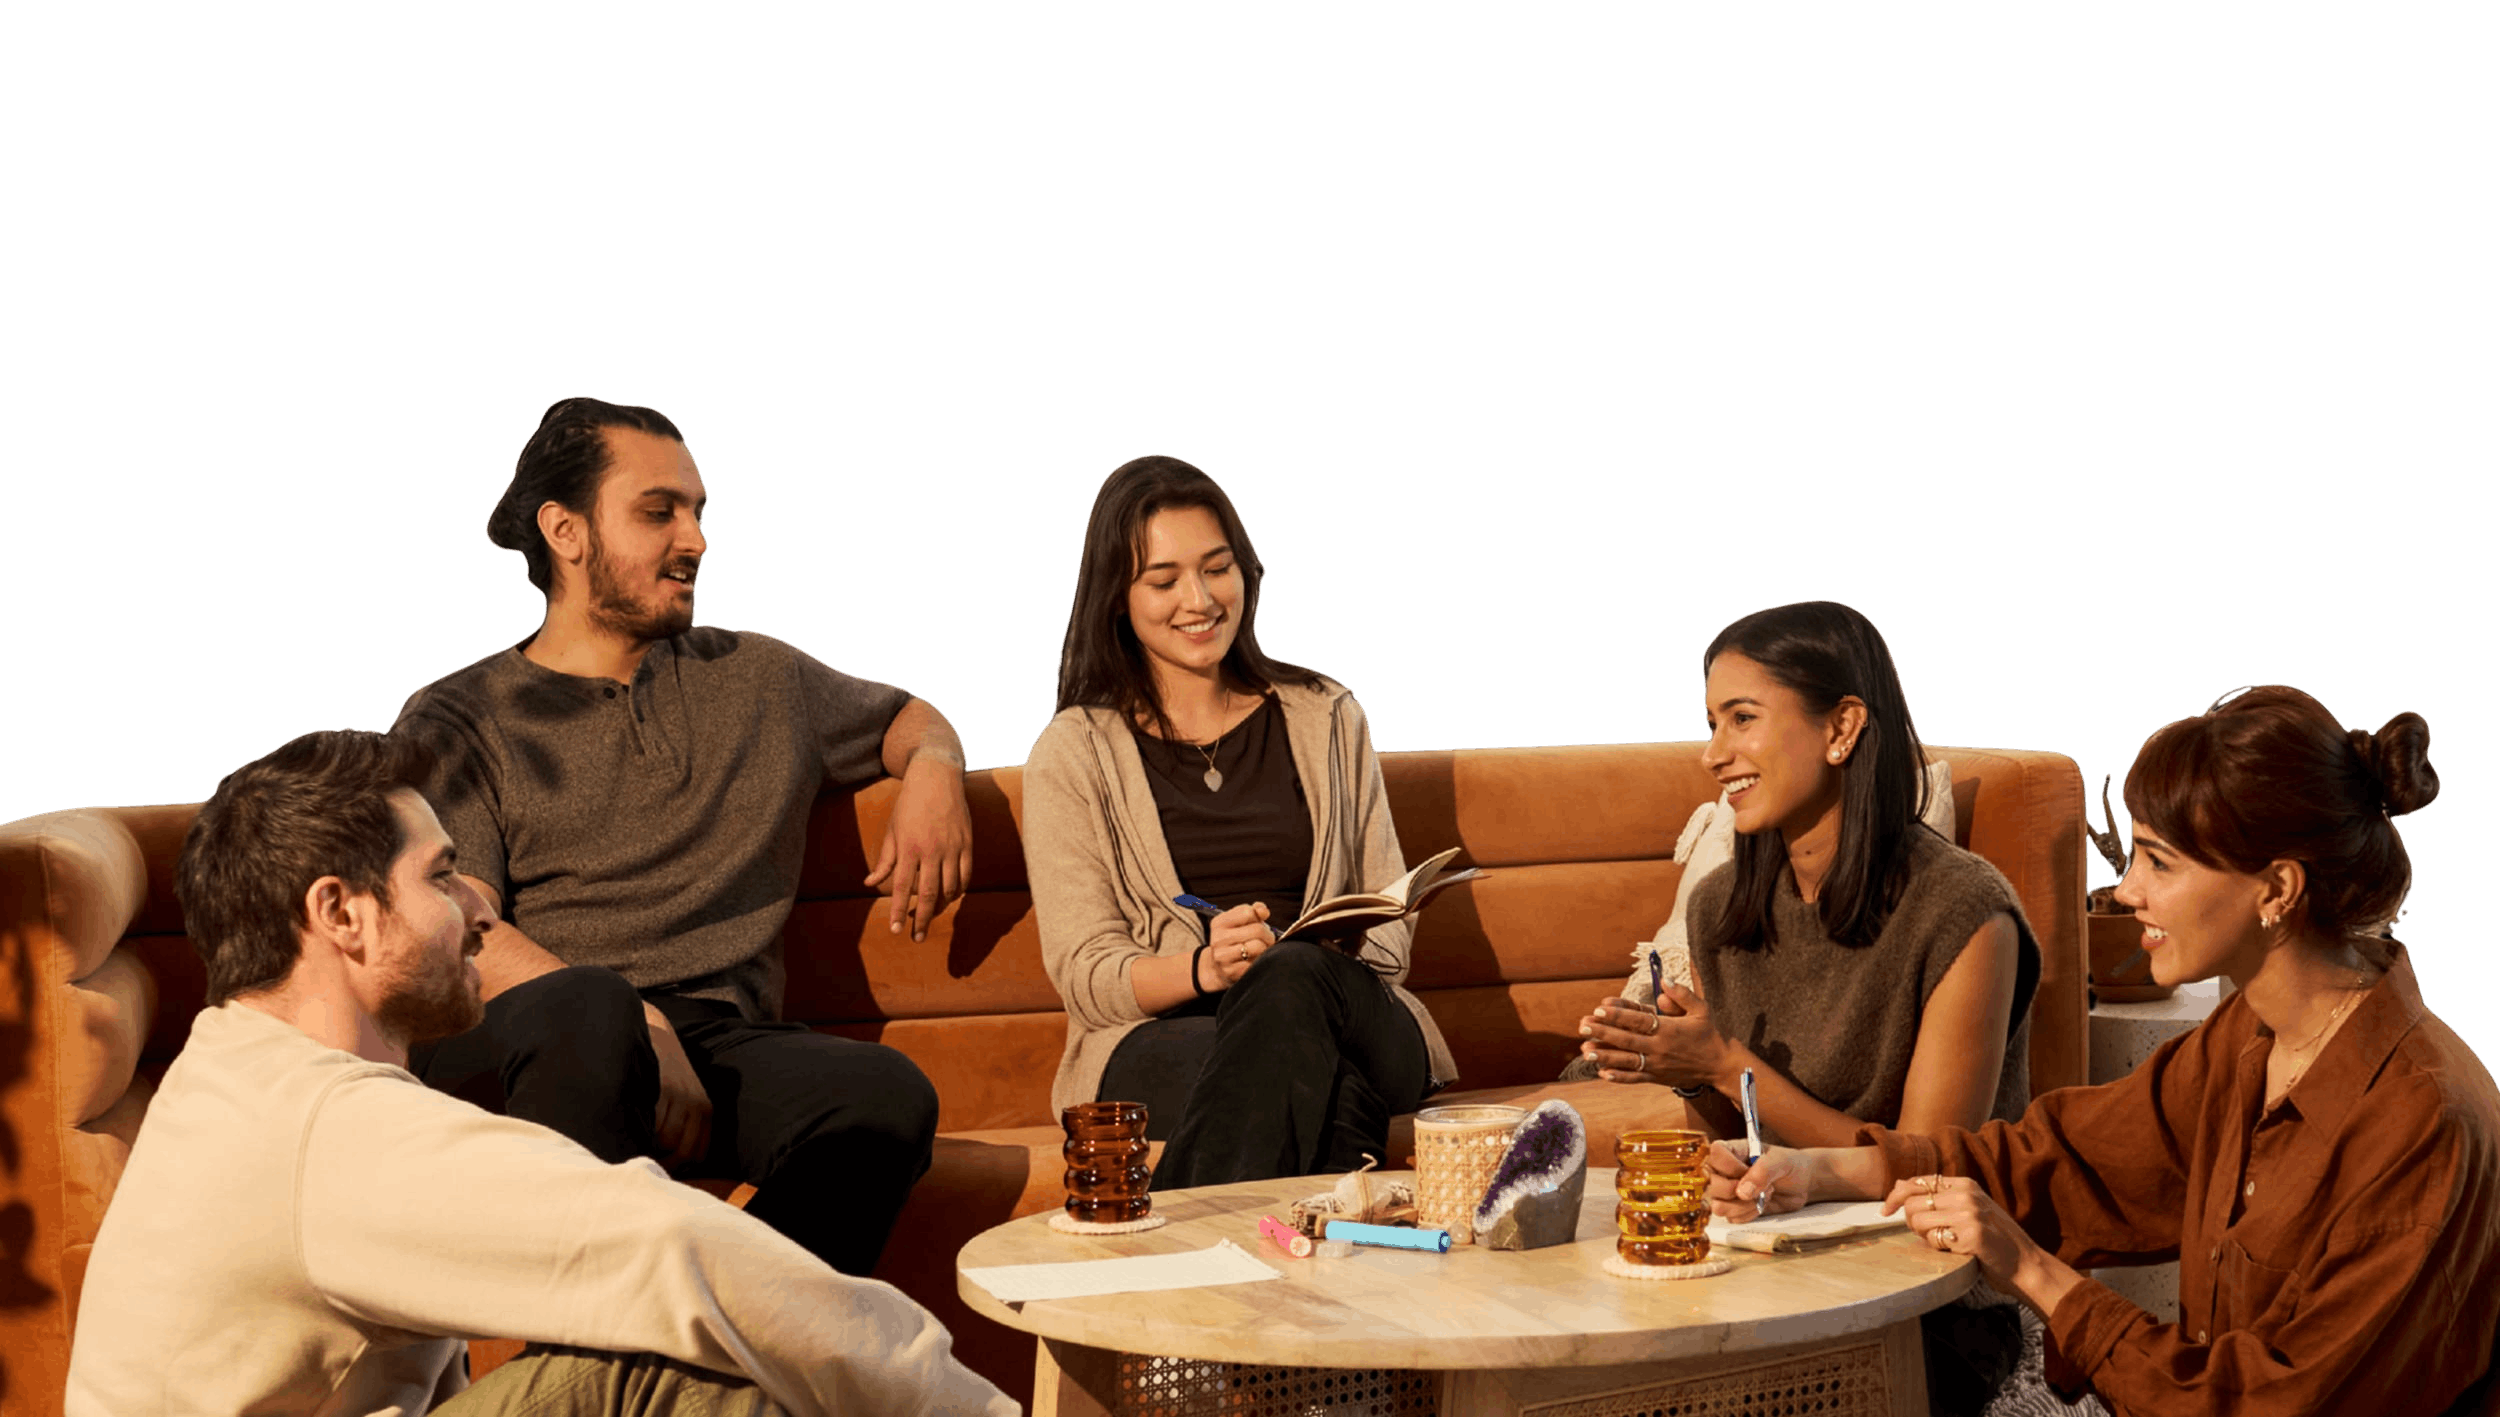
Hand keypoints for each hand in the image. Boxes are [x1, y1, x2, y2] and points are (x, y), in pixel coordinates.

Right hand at [644, 1007, 712, 1173]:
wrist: (657, 1037)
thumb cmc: (665, 1076)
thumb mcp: (684, 1099)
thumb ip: (682, 1127)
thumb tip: (672, 1164)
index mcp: (705, 1111)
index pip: (697, 1155)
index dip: (679, 1167)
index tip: (660, 1168)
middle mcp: (698, 1105)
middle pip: (683, 1152)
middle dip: (663, 1162)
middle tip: (644, 1160)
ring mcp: (682, 1096)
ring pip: (666, 1140)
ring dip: (650, 1147)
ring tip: (636, 1143)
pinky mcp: (665, 1088)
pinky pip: (654, 1122)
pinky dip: (643, 1130)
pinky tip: (633, 1126)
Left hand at [865, 755, 972, 941]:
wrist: (936, 778)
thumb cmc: (909, 805)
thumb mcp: (892, 831)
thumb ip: (884, 860)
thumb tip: (869, 884)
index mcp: (908, 847)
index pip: (900, 887)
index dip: (897, 911)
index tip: (895, 930)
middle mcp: (931, 850)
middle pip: (928, 895)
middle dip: (921, 919)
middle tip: (917, 938)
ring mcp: (952, 848)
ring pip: (950, 888)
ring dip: (940, 907)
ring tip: (931, 915)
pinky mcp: (967, 844)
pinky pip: (966, 876)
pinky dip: (959, 890)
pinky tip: (951, 896)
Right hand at [1203, 903, 1275, 988]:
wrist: (1218, 969)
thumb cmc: (1234, 942)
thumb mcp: (1239, 923)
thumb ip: (1254, 912)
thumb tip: (1264, 911)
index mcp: (1219, 923)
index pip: (1248, 912)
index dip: (1258, 918)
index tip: (1257, 925)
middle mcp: (1218, 939)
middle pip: (1257, 930)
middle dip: (1268, 935)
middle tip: (1266, 940)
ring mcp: (1223, 957)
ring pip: (1259, 946)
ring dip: (1266, 949)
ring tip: (1261, 951)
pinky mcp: (1232, 972)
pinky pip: (1257, 963)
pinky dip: (1261, 962)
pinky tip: (1254, 962)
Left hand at [1577, 985, 1725, 1087]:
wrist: (1721, 1066)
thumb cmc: (1710, 1034)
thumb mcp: (1701, 1009)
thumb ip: (1682, 994)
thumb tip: (1665, 980)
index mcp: (1669, 1029)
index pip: (1639, 1020)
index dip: (1618, 1014)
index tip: (1599, 1008)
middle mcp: (1660, 1048)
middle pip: (1627, 1040)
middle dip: (1603, 1033)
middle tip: (1582, 1027)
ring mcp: (1658, 1065)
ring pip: (1627, 1061)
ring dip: (1605, 1057)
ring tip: (1585, 1052)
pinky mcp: (1658, 1078)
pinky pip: (1636, 1078)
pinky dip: (1619, 1077)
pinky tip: (1603, 1074)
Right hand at [1707, 1142, 1811, 1217]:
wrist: (1801, 1184)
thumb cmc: (1790, 1165)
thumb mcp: (1781, 1161)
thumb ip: (1763, 1171)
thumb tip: (1742, 1192)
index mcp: (1732, 1150)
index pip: (1715, 1154)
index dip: (1730, 1166)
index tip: (1747, 1169)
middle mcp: (1724, 1171)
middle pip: (1712, 1185)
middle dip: (1738, 1191)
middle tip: (1759, 1186)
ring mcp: (1727, 1192)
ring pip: (1718, 1206)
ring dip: (1744, 1205)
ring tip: (1761, 1196)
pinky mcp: (1735, 1209)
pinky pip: (1732, 1218)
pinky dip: (1749, 1214)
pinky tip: (1760, 1204)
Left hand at [1881, 1173, 2037, 1294]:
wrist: (2026, 1264)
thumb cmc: (1993, 1239)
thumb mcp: (1968, 1209)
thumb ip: (1938, 1198)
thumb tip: (1898, 1185)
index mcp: (1964, 1184)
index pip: (1917, 1182)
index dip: (1896, 1196)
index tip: (1885, 1211)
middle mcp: (1966, 1194)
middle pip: (1912, 1202)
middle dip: (1910, 1222)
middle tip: (1926, 1235)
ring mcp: (1969, 1213)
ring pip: (1918, 1220)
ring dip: (1924, 1237)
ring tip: (1945, 1243)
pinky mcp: (1972, 1235)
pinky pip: (1934, 1240)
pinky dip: (1939, 1249)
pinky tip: (1958, 1251)